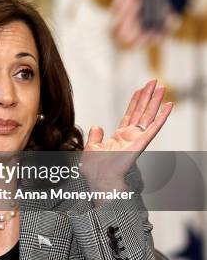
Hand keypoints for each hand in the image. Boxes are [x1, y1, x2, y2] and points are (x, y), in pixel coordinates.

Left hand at [80, 79, 172, 195]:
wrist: (98, 178)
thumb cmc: (94, 168)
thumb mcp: (91, 148)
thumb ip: (95, 136)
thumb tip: (96, 126)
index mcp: (119, 136)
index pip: (130, 114)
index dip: (135, 101)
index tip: (140, 89)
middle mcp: (130, 136)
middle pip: (141, 111)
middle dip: (148, 96)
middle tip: (154, 81)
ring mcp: (137, 138)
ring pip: (148, 115)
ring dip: (156, 101)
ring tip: (162, 87)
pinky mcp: (141, 143)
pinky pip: (154, 127)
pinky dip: (162, 116)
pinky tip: (169, 106)